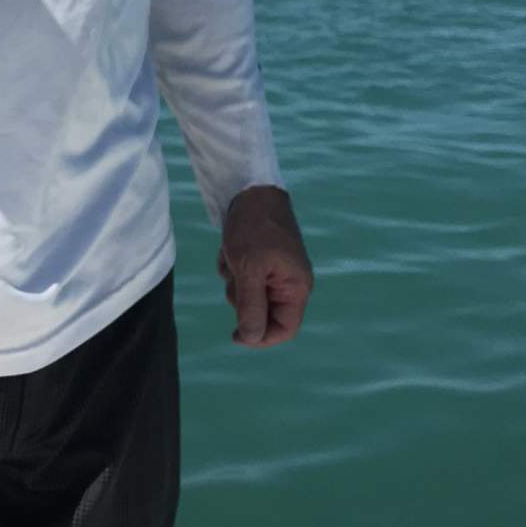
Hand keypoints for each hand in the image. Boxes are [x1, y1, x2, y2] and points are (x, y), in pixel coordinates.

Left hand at [216, 186, 312, 347]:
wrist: (248, 188)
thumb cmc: (254, 227)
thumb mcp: (249, 269)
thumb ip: (251, 306)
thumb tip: (252, 338)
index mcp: (297, 287)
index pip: (285, 328)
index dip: (262, 337)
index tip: (235, 335)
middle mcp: (289, 281)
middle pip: (263, 313)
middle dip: (242, 299)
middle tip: (234, 276)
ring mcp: (274, 270)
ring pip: (247, 295)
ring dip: (233, 280)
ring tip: (232, 257)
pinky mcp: (259, 259)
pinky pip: (241, 277)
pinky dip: (231, 266)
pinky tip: (229, 248)